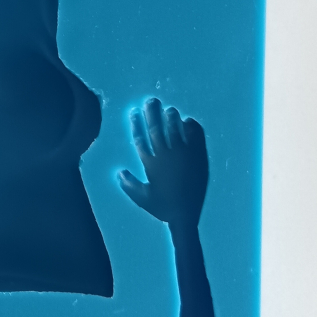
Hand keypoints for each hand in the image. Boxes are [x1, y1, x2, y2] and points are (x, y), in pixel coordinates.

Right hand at [118, 98, 208, 230]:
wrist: (186, 215)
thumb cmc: (163, 208)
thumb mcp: (142, 197)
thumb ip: (129, 184)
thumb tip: (118, 172)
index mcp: (151, 163)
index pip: (141, 138)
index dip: (136, 124)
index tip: (133, 112)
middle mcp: (165, 155)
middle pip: (156, 129)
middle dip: (152, 113)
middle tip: (150, 100)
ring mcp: (183, 155)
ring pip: (175, 130)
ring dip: (171, 118)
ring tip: (168, 109)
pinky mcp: (198, 158)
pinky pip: (195, 137)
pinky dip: (192, 127)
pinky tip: (188, 121)